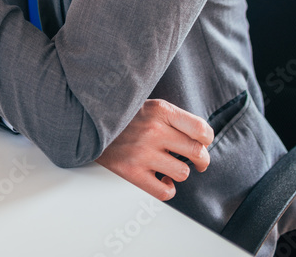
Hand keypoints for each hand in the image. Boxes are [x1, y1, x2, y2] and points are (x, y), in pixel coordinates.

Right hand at [95, 99, 213, 201]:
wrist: (88, 122)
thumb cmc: (123, 116)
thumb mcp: (148, 104)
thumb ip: (172, 116)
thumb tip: (200, 135)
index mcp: (160, 110)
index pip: (201, 128)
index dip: (207, 139)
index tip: (203, 143)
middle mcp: (153, 130)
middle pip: (197, 152)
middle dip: (202, 160)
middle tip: (198, 161)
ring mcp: (142, 152)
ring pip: (183, 173)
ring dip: (180, 173)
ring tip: (171, 167)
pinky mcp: (132, 172)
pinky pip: (165, 191)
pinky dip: (167, 189)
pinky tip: (161, 179)